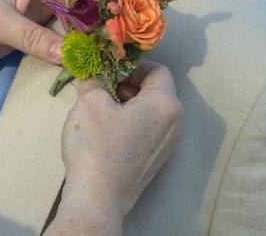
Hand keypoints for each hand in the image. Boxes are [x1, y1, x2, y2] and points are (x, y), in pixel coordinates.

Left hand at [0, 0, 124, 66]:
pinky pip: (69, 35)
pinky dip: (80, 45)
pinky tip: (86, 59)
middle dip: (106, 6)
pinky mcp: (40, 31)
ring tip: (105, 49)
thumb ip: (32, 38)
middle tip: (115, 33)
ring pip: (83, 14)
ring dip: (96, 30)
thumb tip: (70, 56)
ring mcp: (46, 9)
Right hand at [48, 62, 182, 234]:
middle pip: (155, 90)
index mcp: (166, 104)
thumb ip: (94, 78)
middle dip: (127, 85)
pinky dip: (131, 123)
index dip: (131, 65)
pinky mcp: (156, 160)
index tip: (108, 71)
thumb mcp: (90, 102)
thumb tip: (92, 68)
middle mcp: (175, 123)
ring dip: (128, 104)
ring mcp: (168, 145)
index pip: (157, 69)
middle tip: (101, 89)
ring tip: (102, 110)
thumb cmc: (97, 146)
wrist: (98, 199)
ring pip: (151, 111)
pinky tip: (107, 132)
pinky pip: (148, 130)